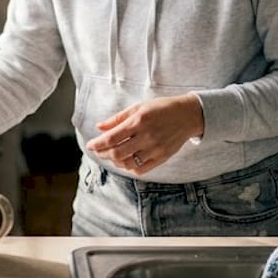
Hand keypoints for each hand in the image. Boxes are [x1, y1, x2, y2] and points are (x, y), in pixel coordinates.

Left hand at [85, 94, 202, 175]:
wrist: (188, 115)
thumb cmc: (161, 108)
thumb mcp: (138, 107)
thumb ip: (117, 119)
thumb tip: (99, 127)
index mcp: (138, 121)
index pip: (111, 138)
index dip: (97, 144)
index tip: (90, 145)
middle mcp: (146, 136)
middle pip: (116, 153)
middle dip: (103, 154)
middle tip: (98, 151)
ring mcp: (154, 149)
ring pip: (127, 163)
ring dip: (115, 161)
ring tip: (111, 154)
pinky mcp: (161, 158)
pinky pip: (140, 169)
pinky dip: (129, 167)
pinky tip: (125, 160)